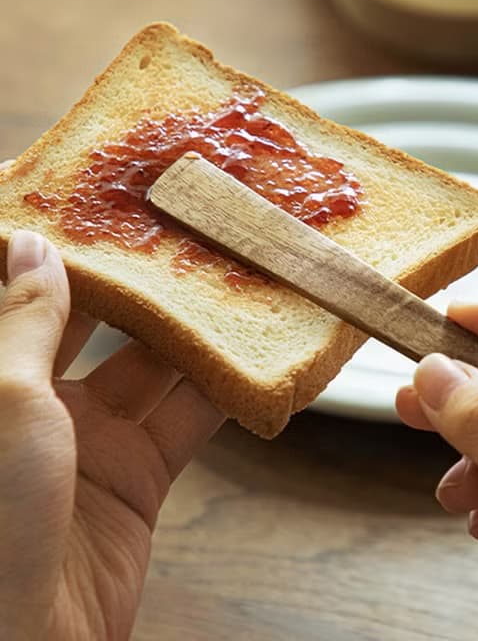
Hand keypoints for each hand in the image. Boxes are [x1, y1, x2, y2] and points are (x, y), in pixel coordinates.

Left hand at [0, 231, 224, 639]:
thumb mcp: (6, 403)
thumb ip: (28, 322)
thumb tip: (34, 246)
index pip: (22, 292)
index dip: (54, 244)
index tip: (96, 198)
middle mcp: (36, 400)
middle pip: (98, 321)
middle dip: (141, 279)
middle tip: (186, 228)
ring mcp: (91, 439)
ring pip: (155, 366)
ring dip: (195, 330)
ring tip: (235, 277)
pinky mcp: (139, 477)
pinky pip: (189, 421)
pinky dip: (225, 392)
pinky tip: (256, 357)